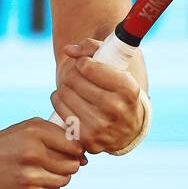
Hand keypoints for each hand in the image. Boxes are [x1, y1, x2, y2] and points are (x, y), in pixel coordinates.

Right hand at [0, 117, 88, 188]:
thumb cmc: (3, 143)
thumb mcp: (27, 129)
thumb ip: (56, 136)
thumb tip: (84, 156)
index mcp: (36, 131)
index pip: (75, 144)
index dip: (77, 149)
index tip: (70, 151)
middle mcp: (34, 152)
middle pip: (72, 164)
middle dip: (69, 164)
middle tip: (54, 161)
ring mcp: (30, 175)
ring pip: (64, 180)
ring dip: (58, 177)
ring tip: (41, 170)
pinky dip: (46, 187)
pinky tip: (31, 180)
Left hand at [51, 37, 146, 154]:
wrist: (128, 128)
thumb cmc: (118, 89)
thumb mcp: (117, 66)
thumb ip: (93, 48)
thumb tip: (68, 50)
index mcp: (128, 88)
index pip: (88, 68)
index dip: (83, 62)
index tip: (86, 63)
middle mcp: (117, 109)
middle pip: (74, 80)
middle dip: (72, 73)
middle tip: (77, 74)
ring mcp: (102, 127)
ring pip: (65, 94)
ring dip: (65, 86)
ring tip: (73, 86)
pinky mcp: (87, 140)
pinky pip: (60, 111)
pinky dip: (59, 100)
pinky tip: (69, 98)